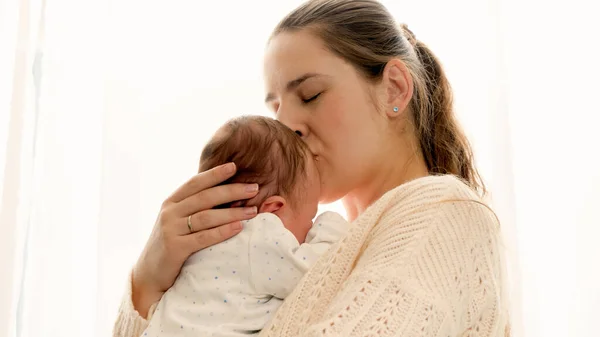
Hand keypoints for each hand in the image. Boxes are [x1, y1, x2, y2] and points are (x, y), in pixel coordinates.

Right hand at [131, 163, 258, 316]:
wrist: (149, 274)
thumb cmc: (171, 244)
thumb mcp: (177, 221)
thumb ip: (194, 207)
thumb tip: (225, 193)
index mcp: (171, 202)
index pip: (195, 182)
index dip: (214, 173)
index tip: (234, 166)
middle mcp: (169, 212)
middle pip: (205, 197)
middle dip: (232, 191)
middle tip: (254, 188)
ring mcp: (171, 229)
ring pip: (207, 216)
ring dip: (233, 212)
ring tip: (252, 211)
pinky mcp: (174, 248)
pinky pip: (203, 237)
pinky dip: (223, 231)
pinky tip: (239, 227)